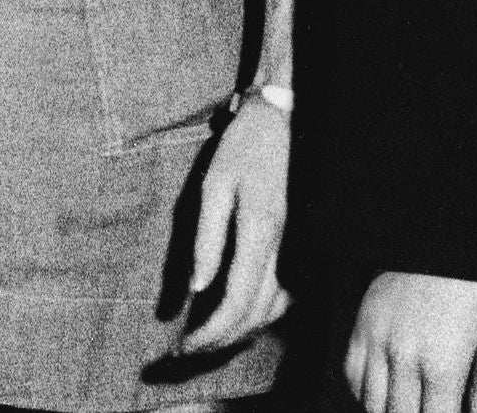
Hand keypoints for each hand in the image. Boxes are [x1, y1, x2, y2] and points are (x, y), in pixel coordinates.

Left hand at [176, 95, 293, 353]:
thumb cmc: (241, 150)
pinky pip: (281, 299)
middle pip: (253, 316)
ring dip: (237, 334)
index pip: (236, 301)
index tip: (181, 346)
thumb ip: (206, 238)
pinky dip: (257, 318)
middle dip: (217, 342)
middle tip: (183, 352)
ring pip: (270, 313)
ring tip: (204, 341)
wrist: (278, 124)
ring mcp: (293, 250)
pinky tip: (236, 319)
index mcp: (260, 232)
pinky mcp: (294, 249)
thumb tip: (196, 288)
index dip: (209, 332)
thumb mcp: (213, 185)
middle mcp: (282, 248)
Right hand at [345, 269, 476, 412]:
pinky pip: (352, 375)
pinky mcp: (362, 324)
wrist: (446, 228)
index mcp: (442, 364)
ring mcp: (377, 340)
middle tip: (433, 409)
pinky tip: (387, 393)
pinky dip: (366, 394)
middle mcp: (403, 357)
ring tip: (411, 406)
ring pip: (372, 406)